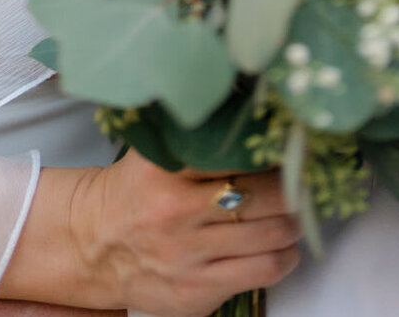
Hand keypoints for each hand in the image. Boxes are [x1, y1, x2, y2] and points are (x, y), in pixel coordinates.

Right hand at [1, 150, 300, 315]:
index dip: (274, 149)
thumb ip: (196, 133)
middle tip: (303, 179)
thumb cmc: (135, 191)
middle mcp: (177, 212)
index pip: (238, 153)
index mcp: (166, 169)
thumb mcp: (155, 152)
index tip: (293, 143)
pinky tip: (284, 247)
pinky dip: (285, 257)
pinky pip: (262, 272)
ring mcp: (188, 255)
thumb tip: (253, 107)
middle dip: (294, 187)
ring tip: (296, 212)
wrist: (95, 245)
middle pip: (264, 195)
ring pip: (271, 234)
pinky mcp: (197, 292)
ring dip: (294, 222)